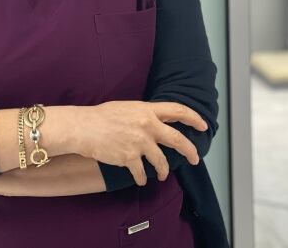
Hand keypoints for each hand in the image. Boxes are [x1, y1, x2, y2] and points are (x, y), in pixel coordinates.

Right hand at [74, 100, 207, 185]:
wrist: (84, 127)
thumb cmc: (102, 116)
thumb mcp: (128, 108)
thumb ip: (144, 114)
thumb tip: (156, 121)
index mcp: (147, 110)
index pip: (178, 111)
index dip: (194, 118)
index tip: (203, 126)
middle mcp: (147, 126)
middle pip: (177, 140)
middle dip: (190, 151)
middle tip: (195, 159)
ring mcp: (139, 143)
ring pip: (161, 161)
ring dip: (163, 170)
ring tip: (162, 174)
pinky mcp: (129, 158)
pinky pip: (141, 173)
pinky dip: (141, 178)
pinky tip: (140, 180)